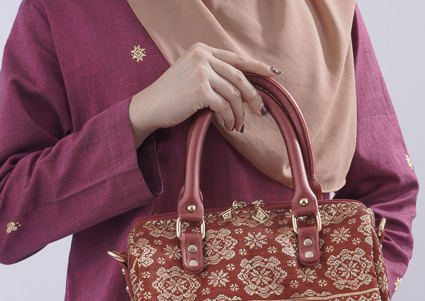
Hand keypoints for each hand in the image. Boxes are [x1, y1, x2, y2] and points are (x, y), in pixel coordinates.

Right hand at [129, 42, 281, 147]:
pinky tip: (229, 126)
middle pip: (240, 77)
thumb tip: (243, 86)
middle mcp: (203, 57)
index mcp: (202, 50)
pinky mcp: (200, 90)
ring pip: (234, 94)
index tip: (275, 74)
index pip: (237, 58)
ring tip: (238, 125)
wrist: (149, 107)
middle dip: (254, 97)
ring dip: (240, 113)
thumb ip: (213, 73)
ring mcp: (201, 72)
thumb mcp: (191, 74)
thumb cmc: (171, 95)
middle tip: (261, 111)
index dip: (258, 66)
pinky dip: (230, 119)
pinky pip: (225, 106)